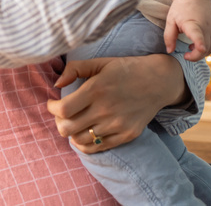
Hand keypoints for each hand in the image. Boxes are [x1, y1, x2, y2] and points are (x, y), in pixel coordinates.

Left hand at [48, 54, 184, 153]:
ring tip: (74, 122)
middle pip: (67, 128)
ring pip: (80, 140)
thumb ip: (75, 68)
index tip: (52, 103)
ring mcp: (117, 125)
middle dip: (58, 121)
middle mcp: (105, 110)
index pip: (63, 109)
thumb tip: (57, 84)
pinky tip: (84, 132)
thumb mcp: (100, 62)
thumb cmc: (126, 69)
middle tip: (61, 114)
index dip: (51, 108)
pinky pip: (97, 148)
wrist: (159, 81)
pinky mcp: (126, 135)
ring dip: (71, 132)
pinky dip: (85, 143)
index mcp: (96, 89)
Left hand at [164, 0, 210, 60]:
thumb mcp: (170, 20)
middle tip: (186, 55)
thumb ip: (169, 36)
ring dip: (203, 53)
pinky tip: (200, 45)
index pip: (198, 35)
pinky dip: (210, 48)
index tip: (200, 49)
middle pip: (206, 47)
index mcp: (192, 23)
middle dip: (196, 56)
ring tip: (191, 48)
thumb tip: (170, 51)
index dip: (200, 44)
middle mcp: (206, 26)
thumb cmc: (181, 8)